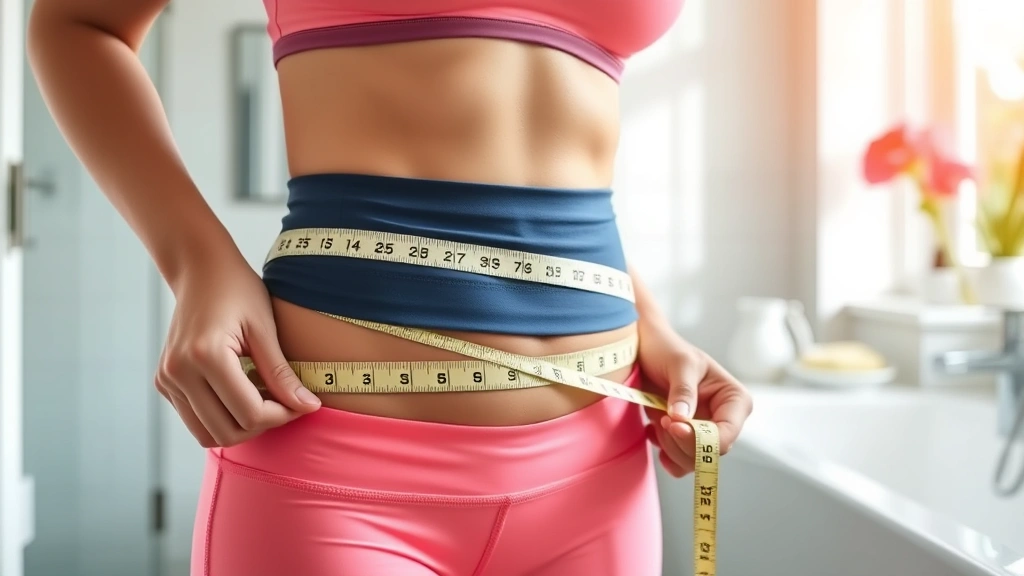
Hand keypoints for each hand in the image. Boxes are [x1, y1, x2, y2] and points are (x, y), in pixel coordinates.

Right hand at [155, 255, 320, 447]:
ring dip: (240, 425)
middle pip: (227, 432)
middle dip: (262, 424)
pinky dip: (222, 416)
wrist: (200, 269)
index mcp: (205, 355)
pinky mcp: (164, 382)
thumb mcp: (265, 328)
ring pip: (207, 434)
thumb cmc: (237, 290)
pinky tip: (242, 392)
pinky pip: (196, 420)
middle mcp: (178, 372)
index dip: (282, 415)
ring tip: (263, 398)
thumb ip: (282, 373)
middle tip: (285, 402)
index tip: (302, 402)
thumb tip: (308, 407)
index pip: (250, 413)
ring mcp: (167, 379)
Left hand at [638, 315, 752, 477]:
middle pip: (708, 453)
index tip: (672, 424)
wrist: (645, 350)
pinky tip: (653, 430)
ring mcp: (705, 432)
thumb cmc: (668, 349)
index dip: (699, 438)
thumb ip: (684, 391)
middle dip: (680, 440)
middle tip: (662, 419)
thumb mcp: (680, 363)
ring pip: (692, 461)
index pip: (726, 435)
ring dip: (669, 445)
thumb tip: (683, 419)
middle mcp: (724, 419)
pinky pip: (679, 463)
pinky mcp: (686, 440)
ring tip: (658, 419)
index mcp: (734, 400)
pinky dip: (664, 453)